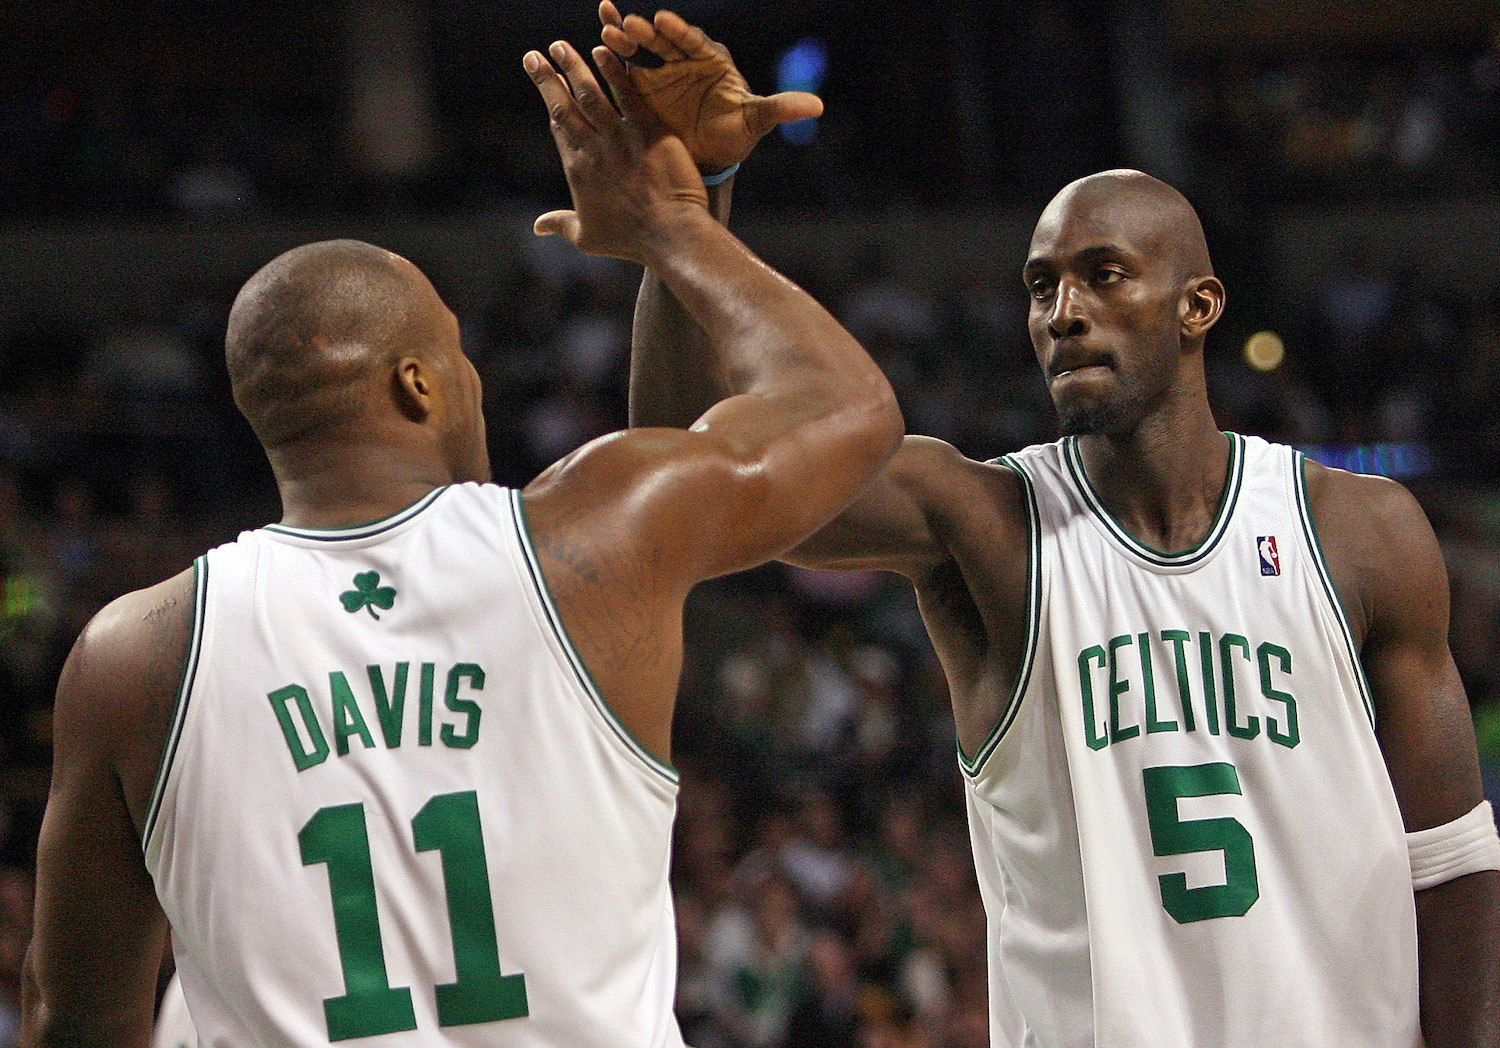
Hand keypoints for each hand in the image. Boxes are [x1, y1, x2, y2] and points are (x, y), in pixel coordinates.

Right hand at [525, 40, 708, 262]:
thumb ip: (561, 224)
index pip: (558, 125)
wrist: (670, 235)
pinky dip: (615, 71)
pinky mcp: (649, 130)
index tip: (540, 80)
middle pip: (564, 105)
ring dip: (574, 67)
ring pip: (590, 93)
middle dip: (548, 77)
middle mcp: (593, 148)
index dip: (548, 99)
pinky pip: (628, 94)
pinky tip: (603, 50)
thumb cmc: (631, 241)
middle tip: (537, 54)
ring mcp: (620, 137)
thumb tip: (538, 226)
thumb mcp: (588, 237)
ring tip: (561, 46)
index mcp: (577, 169)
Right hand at [599, 2, 822, 171]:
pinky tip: (600, 41)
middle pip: (666, 41)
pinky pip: (627, 66)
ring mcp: (662, 70)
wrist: (709, 157)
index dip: (680, 33)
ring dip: (627, 39)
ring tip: (609, 29)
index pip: (695, 42)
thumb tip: (817, 106)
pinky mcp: (643, 85)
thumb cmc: (735, 135)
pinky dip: (615, 55)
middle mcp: (685, 59)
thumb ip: (780, 108)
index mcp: (712, 61)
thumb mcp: (757, 121)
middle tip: (632, 23)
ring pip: (644, 49)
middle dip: (649, 32)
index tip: (665, 22)